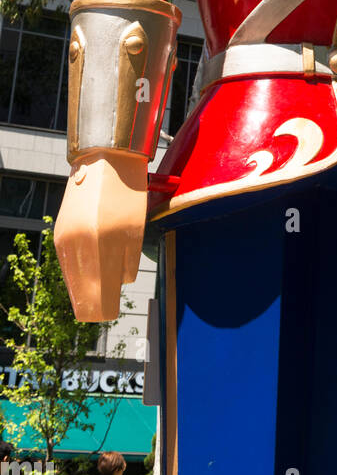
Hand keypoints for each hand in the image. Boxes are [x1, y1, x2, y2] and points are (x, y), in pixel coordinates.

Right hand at [54, 151, 147, 321]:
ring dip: (84, 290)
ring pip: (73, 279)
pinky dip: (76, 273)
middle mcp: (84, 245)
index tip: (113, 312)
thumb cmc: (128, 193)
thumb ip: (129, 260)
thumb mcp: (137, 227)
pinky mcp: (60, 234)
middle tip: (105, 311)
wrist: (103, 162)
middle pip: (84, 292)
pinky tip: (84, 277)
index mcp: (108, 245)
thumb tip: (120, 283)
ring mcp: (69, 239)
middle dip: (95, 303)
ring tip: (96, 297)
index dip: (107, 308)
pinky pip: (67, 263)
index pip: (102, 293)